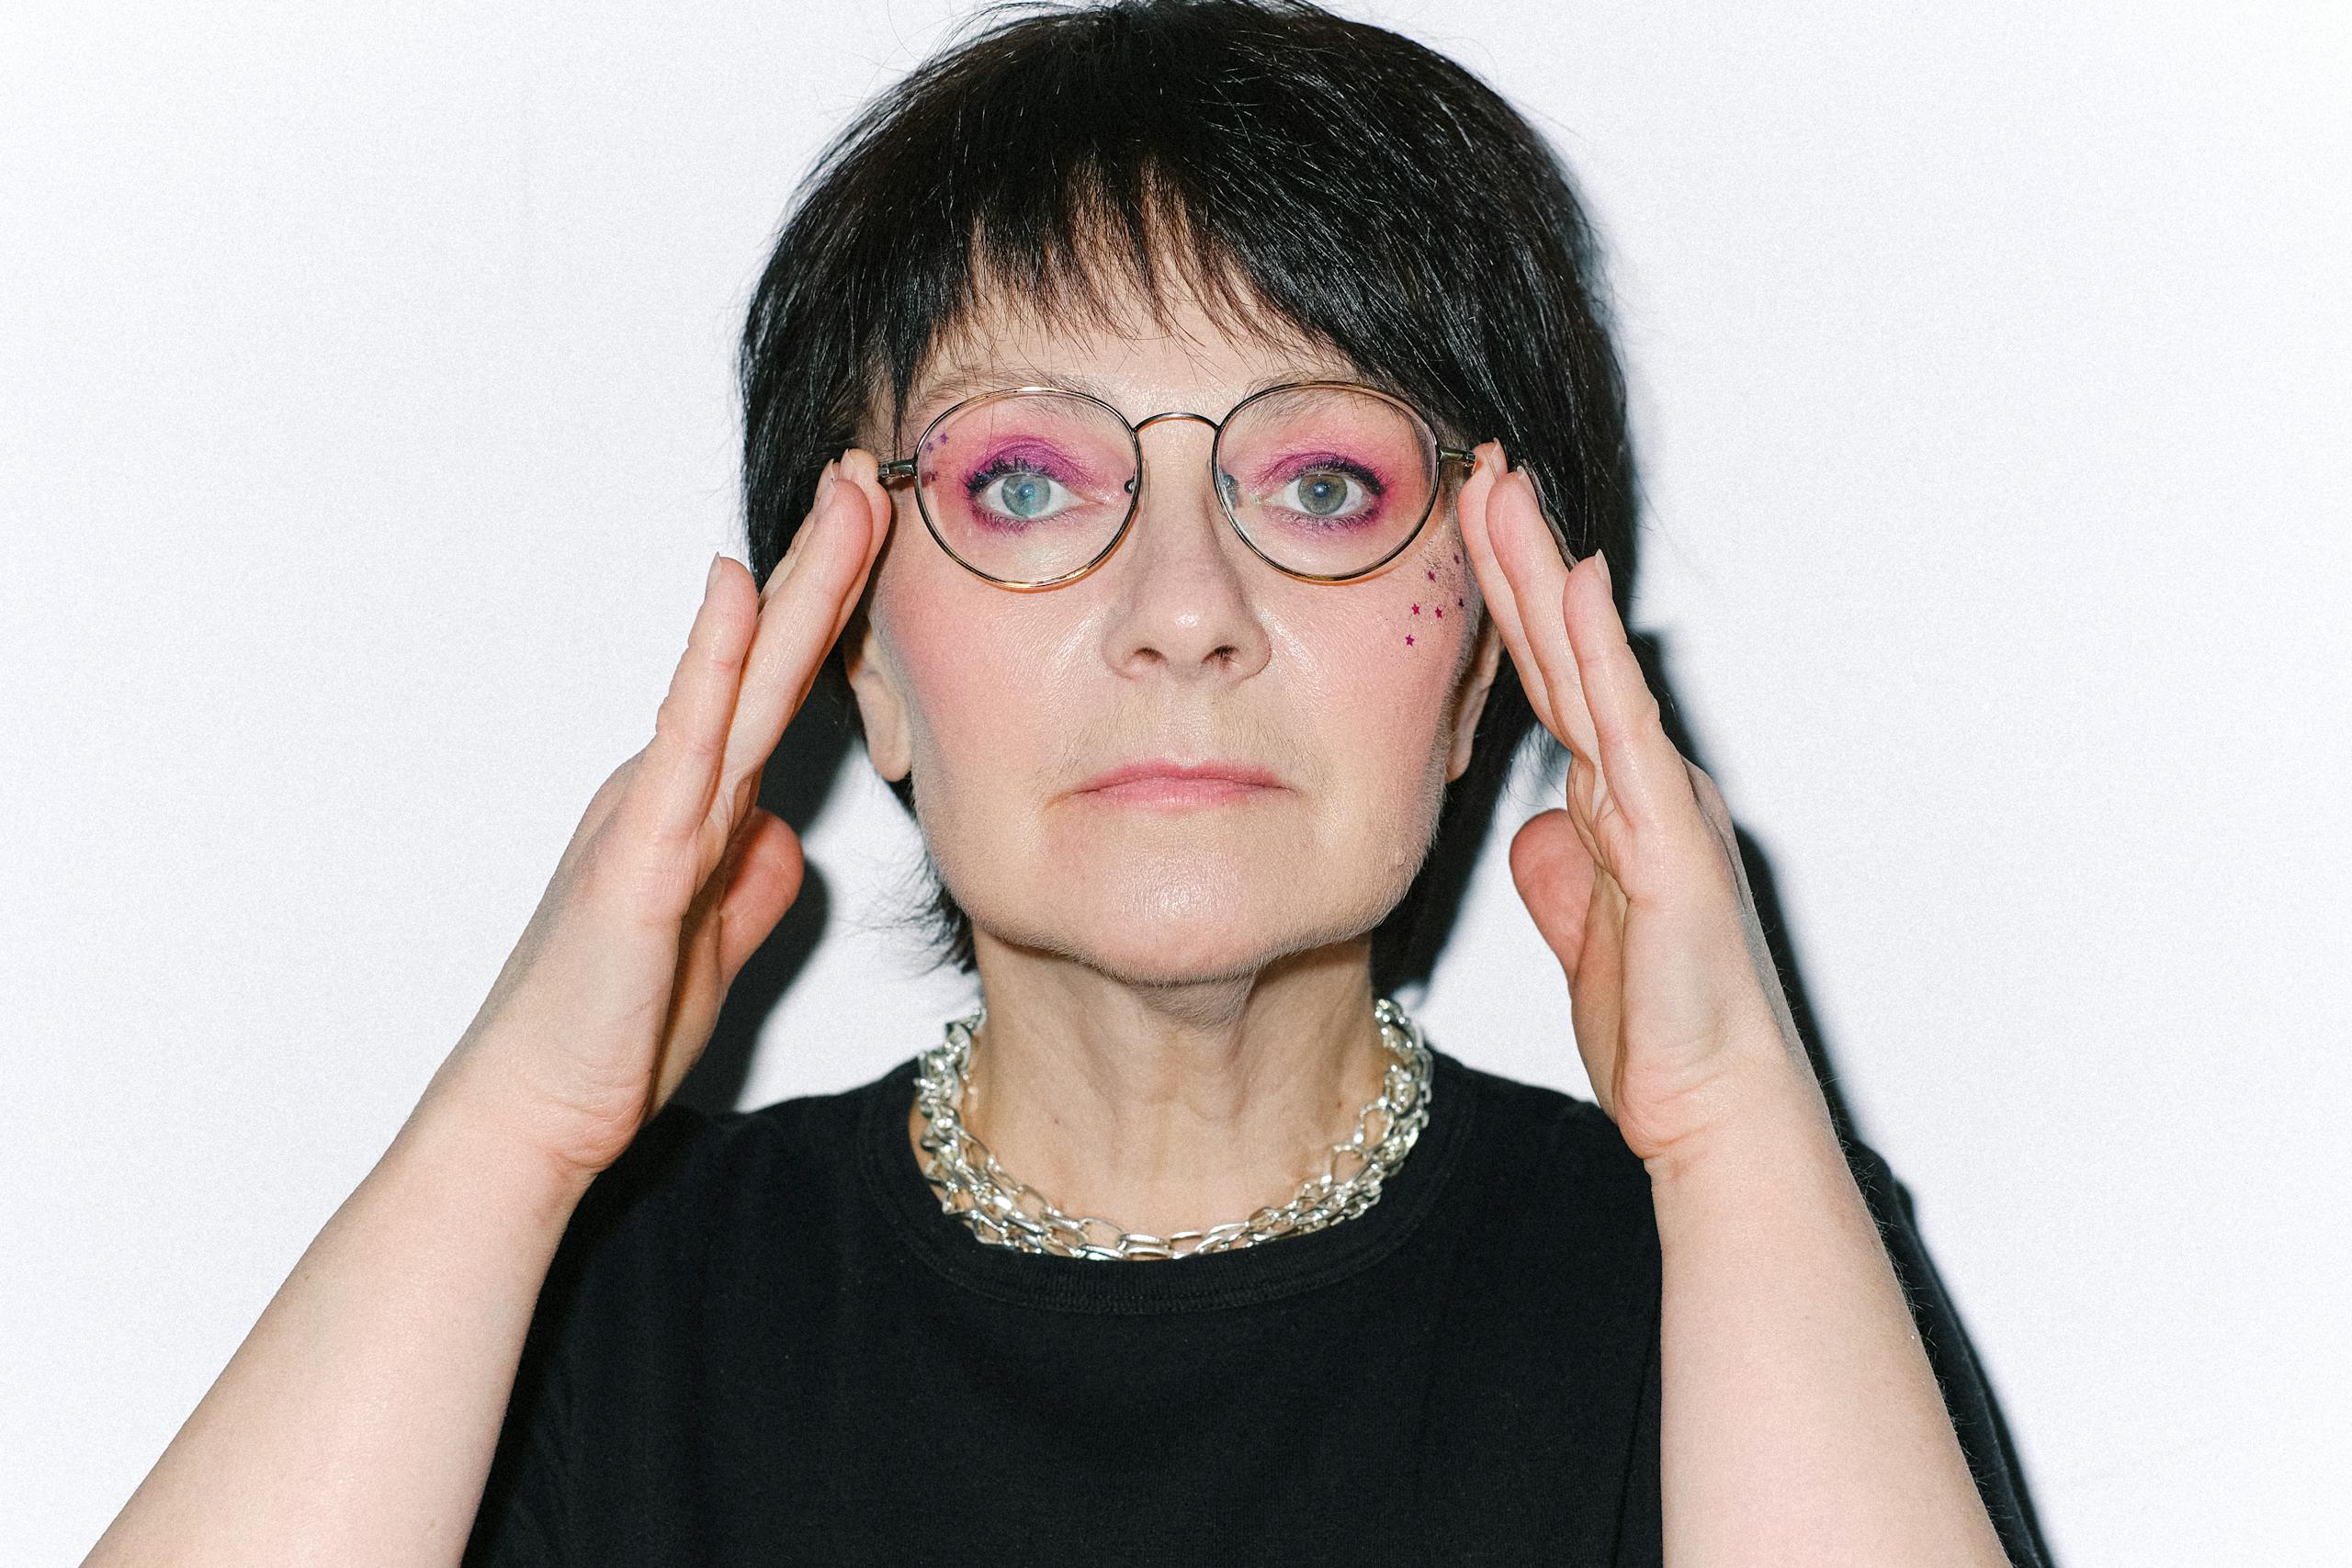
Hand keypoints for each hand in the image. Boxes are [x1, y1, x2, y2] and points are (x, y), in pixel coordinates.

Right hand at [423, 451, 890, 1178]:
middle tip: (871, 473)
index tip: (878, 534)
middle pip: (767, 659)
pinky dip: (712, 666)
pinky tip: (738, 595)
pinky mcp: (637, 856)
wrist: (534, 1113)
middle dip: (824, 564)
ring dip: (795, 586)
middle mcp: (670, 788)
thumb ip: (748, 882)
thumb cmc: (610, 1034)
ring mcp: (651, 812)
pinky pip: (686, 744)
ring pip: (738, 678)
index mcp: (693, 808)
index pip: (780, 691)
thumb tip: (784, 833)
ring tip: (845, 502)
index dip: (829, 611)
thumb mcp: (709, 947)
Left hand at [1456, 444, 1818, 1163]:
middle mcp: (1643, 786)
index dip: (1505, 605)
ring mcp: (1661, 804)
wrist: (1718, 1110)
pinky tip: (1571, 587)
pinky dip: (1597, 657)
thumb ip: (1560, 872)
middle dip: (1518, 557)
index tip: (1466, 526)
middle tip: (1477, 466)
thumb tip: (1533, 827)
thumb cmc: (1667, 1032)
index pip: (1546, 682)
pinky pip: (1624, 730)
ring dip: (1544, 575)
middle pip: (1563, 652)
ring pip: (1590, 667)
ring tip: (1504, 490)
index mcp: (1616, 803)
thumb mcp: (1585, 935)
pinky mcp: (1671, 840)